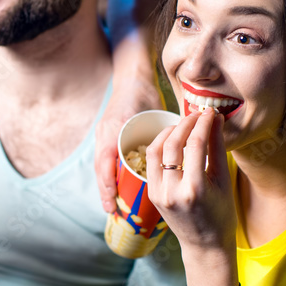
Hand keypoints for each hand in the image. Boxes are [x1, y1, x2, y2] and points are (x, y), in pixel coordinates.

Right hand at [95, 75, 163, 211]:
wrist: (131, 75)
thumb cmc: (144, 92)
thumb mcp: (154, 110)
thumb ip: (165, 130)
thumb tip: (184, 151)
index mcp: (115, 129)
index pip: (107, 160)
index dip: (108, 182)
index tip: (114, 201)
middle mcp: (105, 134)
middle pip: (101, 167)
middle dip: (104, 190)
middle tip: (111, 211)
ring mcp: (103, 135)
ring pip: (101, 165)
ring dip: (105, 184)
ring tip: (112, 206)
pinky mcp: (106, 136)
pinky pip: (104, 159)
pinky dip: (107, 174)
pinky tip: (114, 188)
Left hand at [145, 108, 235, 249]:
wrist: (205, 245)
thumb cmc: (221, 214)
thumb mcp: (223, 180)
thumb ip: (216, 147)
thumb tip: (215, 119)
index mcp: (194, 189)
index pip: (196, 144)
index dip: (203, 123)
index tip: (210, 112)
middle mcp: (172, 191)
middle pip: (172, 144)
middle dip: (185, 123)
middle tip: (197, 114)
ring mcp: (157, 193)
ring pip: (155, 150)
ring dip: (168, 132)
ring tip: (184, 124)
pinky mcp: (150, 194)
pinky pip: (151, 162)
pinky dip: (160, 146)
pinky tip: (172, 139)